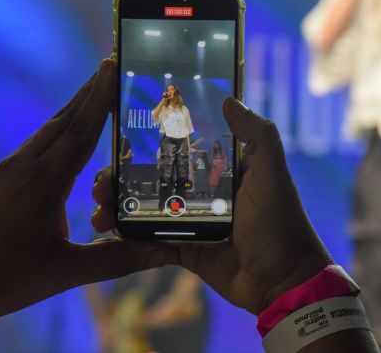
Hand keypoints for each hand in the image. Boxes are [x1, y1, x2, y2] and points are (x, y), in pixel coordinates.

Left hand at [0, 59, 172, 350]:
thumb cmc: (0, 282)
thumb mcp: (65, 272)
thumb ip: (117, 259)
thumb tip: (163, 252)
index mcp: (44, 183)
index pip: (82, 130)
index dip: (101, 98)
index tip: (113, 66)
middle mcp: (22, 168)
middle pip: (63, 119)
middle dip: (89, 91)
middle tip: (110, 64)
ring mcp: (3, 172)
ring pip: (45, 132)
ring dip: (72, 110)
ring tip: (92, 94)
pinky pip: (30, 147)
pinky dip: (54, 132)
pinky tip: (59, 138)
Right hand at [92, 98, 332, 313]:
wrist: (281, 281)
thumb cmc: (280, 221)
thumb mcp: (272, 173)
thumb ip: (258, 135)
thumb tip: (229, 99)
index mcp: (222, 167)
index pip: (180, 144)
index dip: (150, 138)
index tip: (120, 131)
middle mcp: (202, 189)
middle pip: (153, 175)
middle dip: (121, 175)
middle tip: (100, 179)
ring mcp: (190, 219)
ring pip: (143, 206)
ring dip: (117, 205)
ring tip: (98, 207)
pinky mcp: (183, 248)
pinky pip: (148, 240)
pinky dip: (126, 236)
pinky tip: (106, 232)